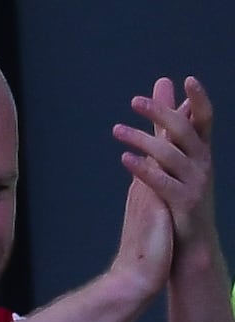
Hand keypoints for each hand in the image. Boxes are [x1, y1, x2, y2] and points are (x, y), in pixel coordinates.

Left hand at [117, 77, 216, 279]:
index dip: (199, 100)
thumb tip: (165, 85)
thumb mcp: (177, 153)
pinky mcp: (185, 204)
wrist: (190, 241)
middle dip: (163, 115)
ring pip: (172, 157)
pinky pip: (164, 184)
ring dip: (143, 141)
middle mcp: (203, 165)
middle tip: (135, 102)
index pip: (204, 121)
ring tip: (116, 130)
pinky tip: (125, 159)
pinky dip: (144, 170)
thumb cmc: (182, 192)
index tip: (188, 79)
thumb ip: (169, 121)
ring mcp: (196, 184)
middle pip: (186, 133)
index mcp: (201, 151)